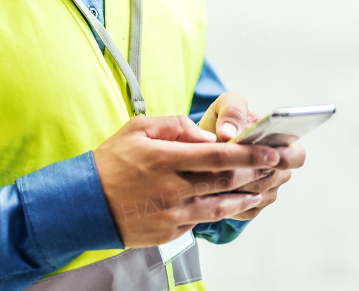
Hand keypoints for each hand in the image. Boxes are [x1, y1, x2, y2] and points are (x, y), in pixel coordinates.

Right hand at [92, 115, 280, 247]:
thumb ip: (175, 125)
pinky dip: (218, 211)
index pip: (217, 155)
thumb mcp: (138, 129)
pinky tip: (229, 203)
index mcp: (166, 158)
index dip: (248, 153)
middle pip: (225, 181)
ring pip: (219, 206)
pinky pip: (201, 220)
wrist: (84, 204)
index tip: (270, 151)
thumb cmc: (112, 161)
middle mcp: (172, 188)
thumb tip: (207, 135)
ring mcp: (172, 214)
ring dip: (243, 197)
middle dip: (254, 172)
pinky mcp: (169, 232)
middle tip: (275, 167)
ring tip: (259, 189)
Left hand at [196, 93, 304, 220]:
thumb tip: (230, 133)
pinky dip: (228, 201)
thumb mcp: (226, 104)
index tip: (270, 156)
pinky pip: (244, 209)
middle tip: (225, 166)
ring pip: (255, 195)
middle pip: (271, 179)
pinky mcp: (253, 207)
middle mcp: (280, 169)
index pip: (296, 156)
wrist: (204, 143)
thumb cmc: (223, 120)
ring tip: (213, 175)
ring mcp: (268, 190)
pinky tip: (213, 188)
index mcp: (283, 142)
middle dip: (248, 172)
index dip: (285, 158)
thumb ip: (233, 111)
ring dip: (234, 186)